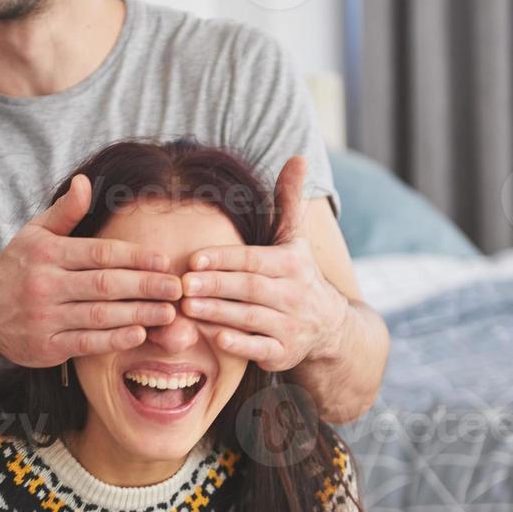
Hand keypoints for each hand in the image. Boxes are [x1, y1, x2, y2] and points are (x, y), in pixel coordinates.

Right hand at [0, 175, 182, 366]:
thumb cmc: (16, 270)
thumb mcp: (34, 234)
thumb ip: (64, 212)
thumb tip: (85, 182)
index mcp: (47, 254)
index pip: (99, 254)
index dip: (135, 257)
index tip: (164, 262)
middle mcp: (44, 285)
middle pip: (105, 284)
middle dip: (145, 286)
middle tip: (177, 288)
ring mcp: (44, 318)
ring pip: (99, 315)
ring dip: (138, 314)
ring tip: (168, 312)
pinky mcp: (45, 347)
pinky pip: (86, 343)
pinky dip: (114, 339)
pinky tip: (139, 334)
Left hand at [179, 156, 349, 370]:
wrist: (330, 327)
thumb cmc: (298, 276)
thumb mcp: (295, 240)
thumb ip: (289, 201)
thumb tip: (296, 157)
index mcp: (292, 264)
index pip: (254, 260)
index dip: (224, 260)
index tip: (194, 260)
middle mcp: (294, 295)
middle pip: (250, 289)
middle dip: (216, 286)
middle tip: (182, 284)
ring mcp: (290, 326)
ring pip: (250, 319)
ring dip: (218, 314)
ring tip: (186, 308)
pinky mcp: (284, 353)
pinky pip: (259, 349)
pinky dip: (238, 344)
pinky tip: (213, 337)